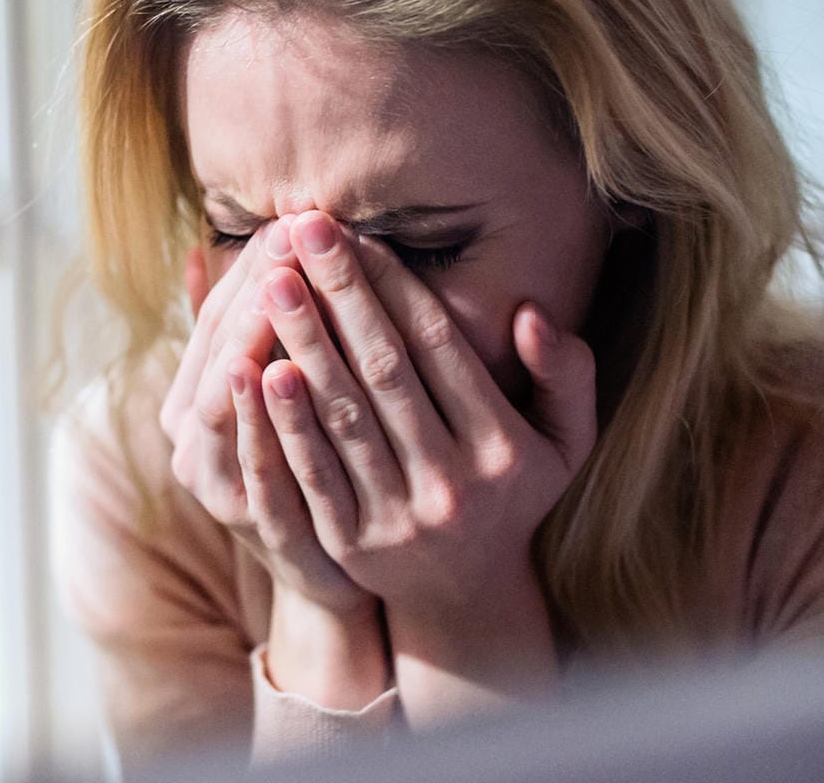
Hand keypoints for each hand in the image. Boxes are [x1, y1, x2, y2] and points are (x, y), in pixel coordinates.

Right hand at [159, 220, 372, 617]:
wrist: (338, 577)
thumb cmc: (311, 468)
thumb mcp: (272, 397)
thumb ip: (238, 333)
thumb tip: (197, 252)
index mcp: (189, 405)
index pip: (214, 318)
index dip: (249, 267)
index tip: (289, 219)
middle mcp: (191, 444)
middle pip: (220, 350)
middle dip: (257, 287)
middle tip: (293, 230)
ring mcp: (219, 487)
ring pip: (227, 398)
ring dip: (253, 334)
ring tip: (280, 280)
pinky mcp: (258, 527)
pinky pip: (254, 461)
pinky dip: (261, 415)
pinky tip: (277, 367)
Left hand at [253, 209, 595, 615]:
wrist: (465, 593)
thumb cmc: (512, 491)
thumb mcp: (566, 439)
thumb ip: (567, 374)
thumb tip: (530, 313)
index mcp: (504, 449)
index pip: (438, 349)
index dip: (394, 287)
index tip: (357, 232)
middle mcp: (453, 483)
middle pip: (384, 373)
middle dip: (340, 296)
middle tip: (301, 230)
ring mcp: (398, 517)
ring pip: (343, 417)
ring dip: (304, 344)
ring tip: (272, 281)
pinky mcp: (350, 543)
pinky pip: (311, 472)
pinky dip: (284, 421)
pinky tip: (256, 369)